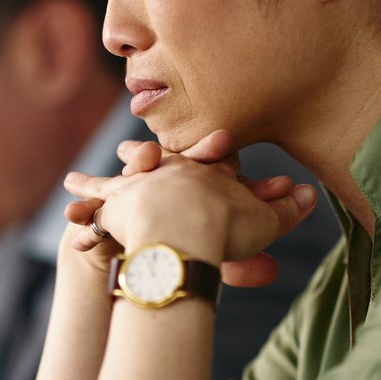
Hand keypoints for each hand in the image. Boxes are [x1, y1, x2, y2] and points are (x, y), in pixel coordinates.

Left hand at [64, 130, 317, 287]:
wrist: (183, 229)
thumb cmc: (226, 227)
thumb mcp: (264, 221)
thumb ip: (286, 210)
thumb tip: (311, 196)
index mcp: (208, 172)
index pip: (210, 161)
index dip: (210, 157)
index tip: (210, 150)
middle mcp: (172, 171)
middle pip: (163, 160)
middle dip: (152, 156)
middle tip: (138, 150)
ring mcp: (142, 184)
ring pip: (123, 175)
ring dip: (108, 173)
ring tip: (81, 177)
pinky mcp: (116, 204)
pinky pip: (96, 200)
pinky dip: (83, 196)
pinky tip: (69, 195)